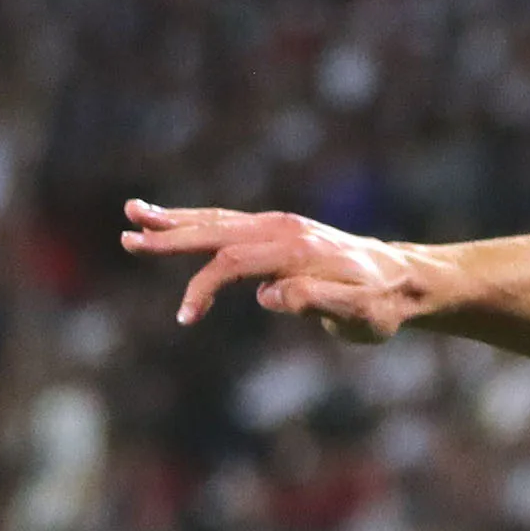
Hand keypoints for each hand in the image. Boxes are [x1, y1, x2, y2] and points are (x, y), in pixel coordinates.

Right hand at [121, 199, 440, 341]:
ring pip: (218, 220)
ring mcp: (279, 226)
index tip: (185, 317)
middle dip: (169, 236)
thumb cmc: (381, 305)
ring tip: (134, 214)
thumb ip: (316, 302)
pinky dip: (198, 221)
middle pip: (215, 231)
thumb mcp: (357, 314)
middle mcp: (282, 229)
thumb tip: (267, 296)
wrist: (402, 279)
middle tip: (127, 239)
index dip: (203, 287)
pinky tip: (174, 221)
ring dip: (175, 219)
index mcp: (294, 250)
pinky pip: (230, 222)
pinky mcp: (278, 230)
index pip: (233, 263)